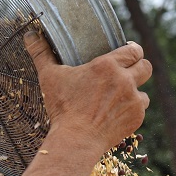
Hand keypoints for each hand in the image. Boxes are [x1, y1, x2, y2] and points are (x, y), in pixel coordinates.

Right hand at [25, 33, 151, 152]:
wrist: (76, 140)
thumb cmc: (62, 107)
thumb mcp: (49, 77)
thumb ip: (41, 53)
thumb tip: (29, 35)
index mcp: (108, 66)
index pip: (134, 50)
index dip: (133, 50)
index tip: (127, 52)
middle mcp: (125, 80)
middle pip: (146, 66)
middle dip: (138, 68)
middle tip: (126, 73)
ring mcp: (134, 100)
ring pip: (144, 91)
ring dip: (135, 92)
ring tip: (119, 97)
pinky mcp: (136, 118)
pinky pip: (140, 110)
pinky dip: (130, 111)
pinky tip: (115, 114)